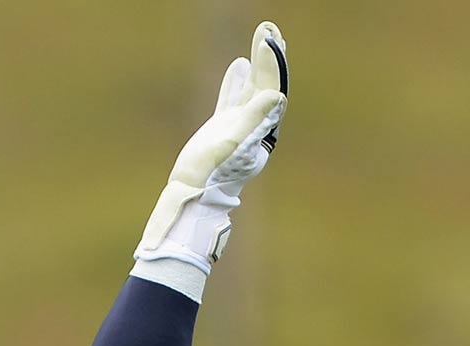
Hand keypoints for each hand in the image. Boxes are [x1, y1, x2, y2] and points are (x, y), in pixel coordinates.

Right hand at [135, 22, 288, 273]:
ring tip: (263, 36)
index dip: (271, 62)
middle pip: (266, 84)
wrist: (192, 195)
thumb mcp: (233, 144)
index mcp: (260, 127)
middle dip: (269, 55)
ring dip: (258, 62)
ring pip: (252, 88)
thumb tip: (277, 95)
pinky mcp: (222, 130)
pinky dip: (236, 81)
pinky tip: (237, 64)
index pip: (270, 87)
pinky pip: (232, 98)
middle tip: (270, 27)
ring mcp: (238, 126)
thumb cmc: (210, 173)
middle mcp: (253, 126)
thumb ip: (254, 119)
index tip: (267, 36)